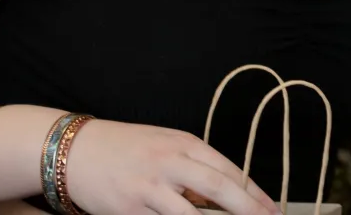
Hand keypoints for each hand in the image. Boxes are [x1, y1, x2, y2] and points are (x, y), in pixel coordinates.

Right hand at [64, 119, 280, 214]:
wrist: (78, 151)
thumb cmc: (126, 148)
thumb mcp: (165, 145)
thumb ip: (193, 168)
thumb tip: (224, 197)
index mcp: (184, 143)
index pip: (228, 169)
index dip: (253, 192)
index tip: (272, 208)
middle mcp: (170, 163)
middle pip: (219, 188)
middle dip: (248, 208)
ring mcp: (150, 189)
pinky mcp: (130, 211)